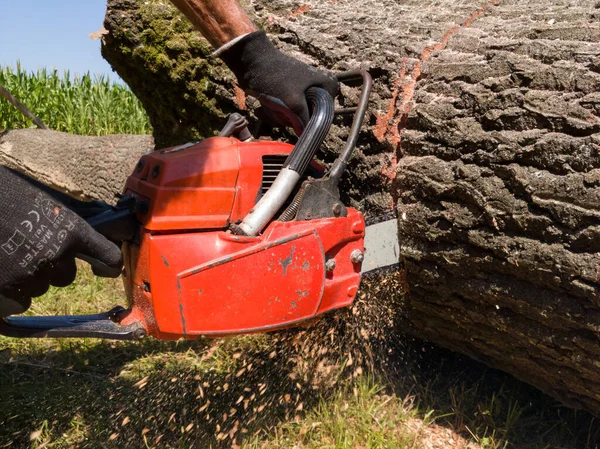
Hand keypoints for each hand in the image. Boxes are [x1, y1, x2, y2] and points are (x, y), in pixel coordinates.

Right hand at [0, 167, 122, 314]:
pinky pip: (18, 303)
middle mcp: (57, 255)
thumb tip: (78, 246)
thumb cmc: (4, 194)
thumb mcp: (43, 203)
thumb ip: (63, 227)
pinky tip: (1, 274)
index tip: (105, 270)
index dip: (108, 266)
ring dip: (27, 279)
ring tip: (6, 255)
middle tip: (27, 250)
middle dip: (51, 268)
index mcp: (72, 230)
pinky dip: (9, 293)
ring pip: (39, 290)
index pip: (108, 257)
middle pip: (65, 277)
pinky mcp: (7, 291)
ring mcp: (31, 275)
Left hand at [219, 30, 338, 134]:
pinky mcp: (290, 97)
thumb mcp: (292, 102)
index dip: (305, 122)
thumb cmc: (273, 76)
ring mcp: (303, 94)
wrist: (251, 60)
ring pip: (292, 119)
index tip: (290, 115)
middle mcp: (319, 90)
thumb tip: (306, 137)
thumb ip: (303, 121)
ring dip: (277, 116)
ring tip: (267, 104)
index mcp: (327, 87)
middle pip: (306, 120)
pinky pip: (283, 115)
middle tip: (275, 107)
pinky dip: (272, 114)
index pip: (323, 118)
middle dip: (287, 118)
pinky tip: (262, 106)